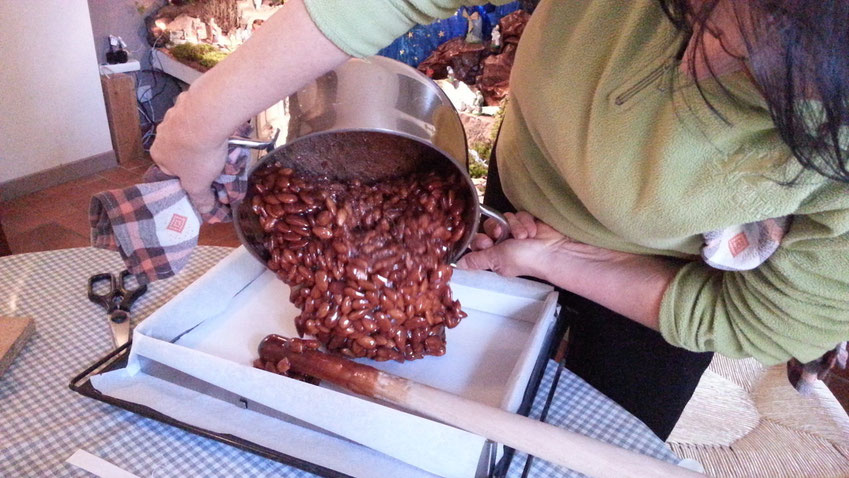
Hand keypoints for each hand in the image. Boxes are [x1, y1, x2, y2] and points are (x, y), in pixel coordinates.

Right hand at [150, 92, 228, 213]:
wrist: (206, 116)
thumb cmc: (198, 154)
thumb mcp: (199, 183)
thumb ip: (200, 198)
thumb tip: (205, 211)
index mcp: (158, 154)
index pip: (170, 169)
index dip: (186, 174)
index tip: (201, 175)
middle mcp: (161, 133)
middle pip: (179, 148)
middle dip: (194, 154)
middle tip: (212, 159)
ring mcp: (173, 115)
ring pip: (187, 130)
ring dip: (200, 136)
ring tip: (219, 141)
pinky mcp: (187, 100)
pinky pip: (197, 114)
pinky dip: (206, 119)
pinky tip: (219, 124)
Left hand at [456, 211, 634, 279]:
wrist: (554, 250)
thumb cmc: (526, 259)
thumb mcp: (497, 260)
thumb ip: (477, 260)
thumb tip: (458, 266)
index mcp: (493, 256)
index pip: (477, 241)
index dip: (480, 238)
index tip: (487, 241)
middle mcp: (503, 244)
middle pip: (489, 226)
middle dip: (497, 230)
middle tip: (504, 236)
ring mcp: (515, 232)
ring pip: (504, 218)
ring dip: (514, 227)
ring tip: (525, 237)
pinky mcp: (527, 221)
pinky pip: (518, 214)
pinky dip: (525, 221)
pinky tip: (533, 230)